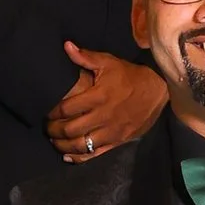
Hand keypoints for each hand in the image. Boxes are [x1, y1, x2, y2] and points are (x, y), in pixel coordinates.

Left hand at [45, 45, 166, 161]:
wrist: (158, 90)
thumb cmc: (130, 76)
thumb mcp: (108, 62)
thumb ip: (85, 57)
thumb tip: (66, 46)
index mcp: (99, 96)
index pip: (67, 108)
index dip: (52, 112)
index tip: (46, 113)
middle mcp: (103, 116)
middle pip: (70, 129)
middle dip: (53, 131)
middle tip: (46, 128)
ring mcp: (111, 132)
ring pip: (81, 145)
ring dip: (63, 146)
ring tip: (55, 141)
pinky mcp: (117, 141)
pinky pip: (95, 154)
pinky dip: (79, 158)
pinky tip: (68, 156)